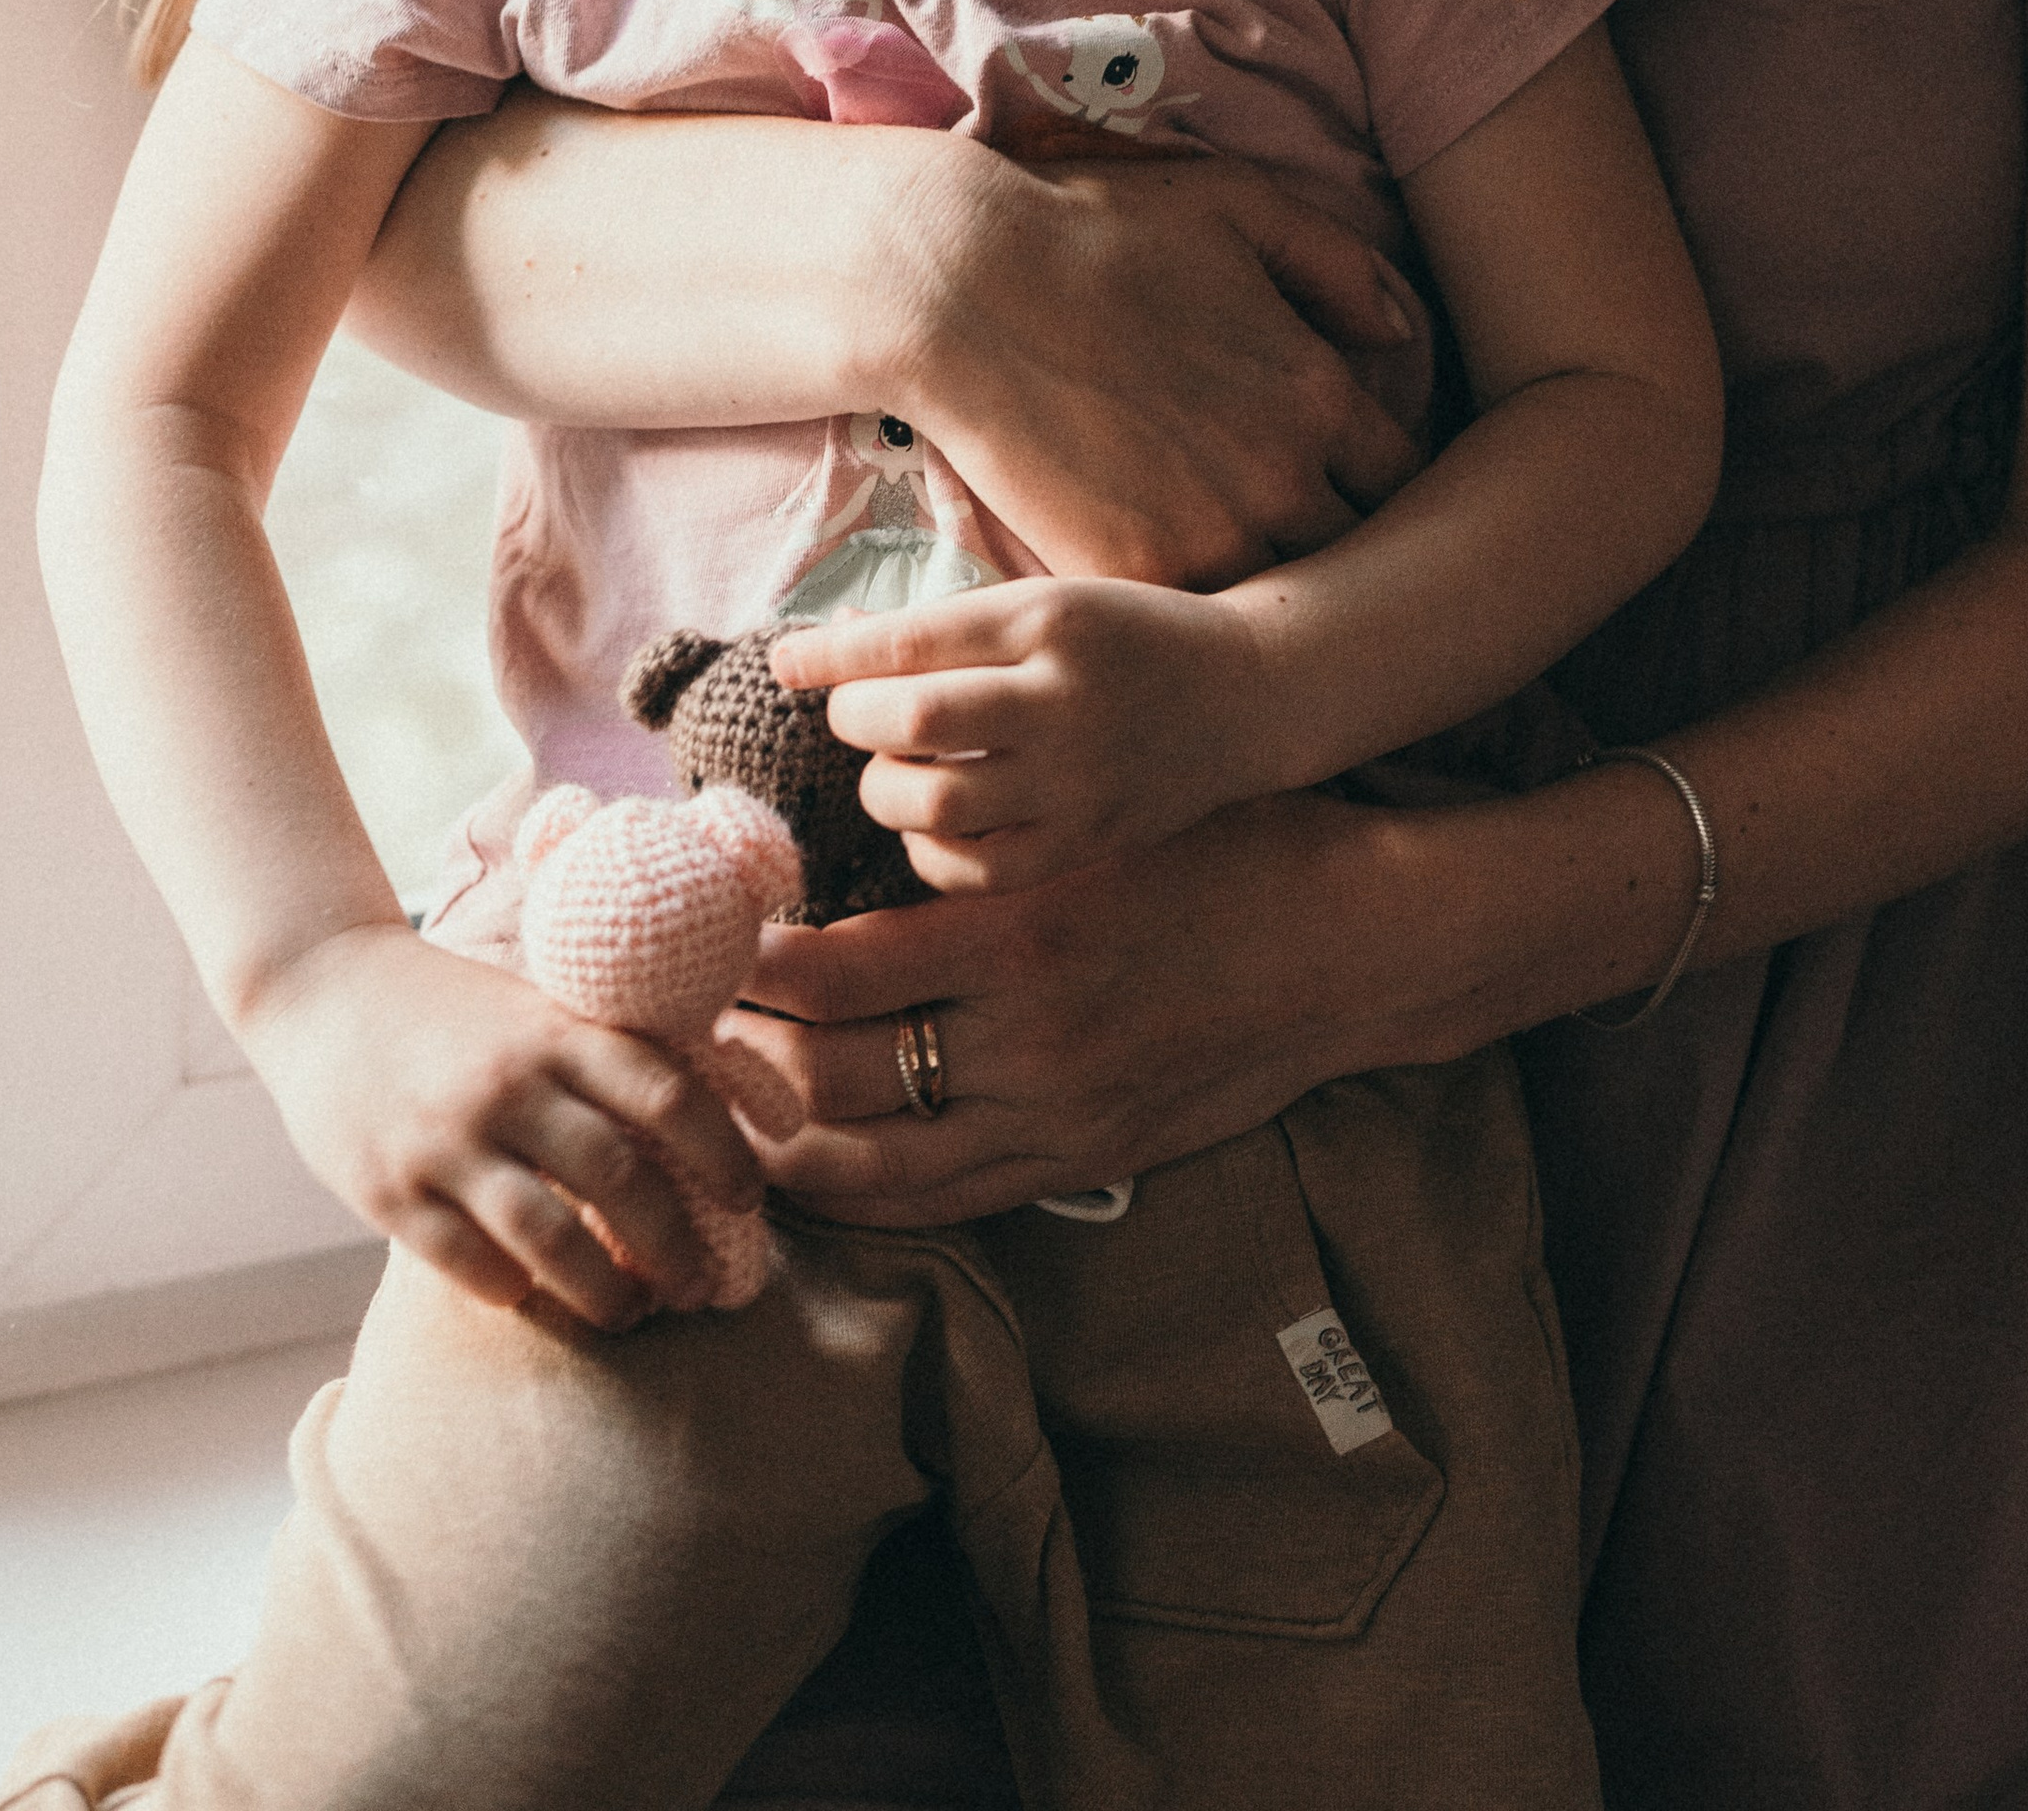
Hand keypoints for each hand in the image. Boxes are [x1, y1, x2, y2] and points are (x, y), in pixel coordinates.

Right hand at [236, 919, 765, 1328]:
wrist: (322, 987)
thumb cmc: (453, 1007)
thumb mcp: (536, 1006)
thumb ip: (606, 1052)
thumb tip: (717, 1103)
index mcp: (557, 1030)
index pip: (666, 1091)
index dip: (722, 1150)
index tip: (750, 1196)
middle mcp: (509, 1084)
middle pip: (621, 1176)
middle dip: (674, 1243)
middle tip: (700, 1284)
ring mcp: (447, 1141)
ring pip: (551, 1238)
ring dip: (605, 1292)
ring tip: (633, 1314)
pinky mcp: (390, 1192)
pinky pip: (470, 1265)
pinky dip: (517, 1292)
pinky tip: (536, 1296)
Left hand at [728, 790, 1424, 1228]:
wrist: (1348, 947)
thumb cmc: (1222, 853)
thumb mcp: (1092, 828)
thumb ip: (980, 846)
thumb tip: (852, 840)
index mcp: (1021, 937)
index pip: (836, 975)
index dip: (752, 971)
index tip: (705, 947)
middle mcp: (1028, 1041)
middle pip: (836, 1074)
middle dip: (745, 1056)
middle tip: (679, 1030)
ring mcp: (1056, 1116)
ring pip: (874, 1158)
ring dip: (783, 1139)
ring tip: (719, 1106)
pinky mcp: (1083, 1160)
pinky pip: (944, 1198)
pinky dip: (862, 1194)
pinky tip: (808, 1173)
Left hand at [771, 580, 1272, 892]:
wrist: (1248, 693)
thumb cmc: (1126, 636)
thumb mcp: (1046, 601)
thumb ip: (947, 628)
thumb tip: (832, 645)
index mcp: (1049, 618)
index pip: (910, 640)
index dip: (831, 656)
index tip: (786, 663)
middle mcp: (1064, 697)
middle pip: (915, 723)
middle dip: (856, 722)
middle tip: (853, 718)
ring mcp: (1081, 777)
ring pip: (938, 803)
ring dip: (886, 790)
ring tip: (892, 774)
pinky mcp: (1091, 840)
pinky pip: (981, 870)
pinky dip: (933, 854)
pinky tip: (933, 829)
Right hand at [892, 152, 1421, 583]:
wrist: (956, 287)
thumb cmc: (1095, 231)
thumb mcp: (1236, 204)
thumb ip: (1336, 262)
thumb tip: (1398, 333)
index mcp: (1319, 392)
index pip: (1402, 477)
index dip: (1378, 482)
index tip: (1347, 481)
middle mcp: (1281, 477)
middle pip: (1354, 555)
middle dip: (1337, 547)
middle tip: (1300, 539)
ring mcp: (1205, 537)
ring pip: (1276, 605)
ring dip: (1265, 590)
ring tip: (1238, 570)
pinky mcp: (1128, 577)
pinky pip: (1188, 625)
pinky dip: (1186, 616)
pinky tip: (1169, 586)